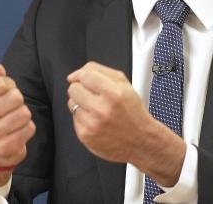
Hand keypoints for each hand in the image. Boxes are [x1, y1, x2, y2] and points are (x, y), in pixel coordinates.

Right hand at [0, 64, 35, 185]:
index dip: (10, 85)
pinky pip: (29, 128)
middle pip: (16, 97)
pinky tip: (18, 130)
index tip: (6, 92)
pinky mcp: (4, 147)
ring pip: (25, 113)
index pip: (2, 83)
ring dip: (24, 115)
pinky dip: (28, 128)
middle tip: (13, 107)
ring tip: (16, 119)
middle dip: (19, 101)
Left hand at [67, 61, 184, 186]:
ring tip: (96, 109)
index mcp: (114, 94)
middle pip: (73, 88)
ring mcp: (92, 125)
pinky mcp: (85, 136)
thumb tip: (78, 73)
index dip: (81, 75)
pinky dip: (82, 117)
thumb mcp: (124, 84)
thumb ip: (101, 71)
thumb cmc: (132, 112)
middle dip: (81, 89)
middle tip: (93, 95)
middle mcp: (102, 110)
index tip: (81, 78)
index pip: (85, 76)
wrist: (140, 141)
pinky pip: (74, 118)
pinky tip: (95, 120)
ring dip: (81, 104)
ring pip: (71, 103)